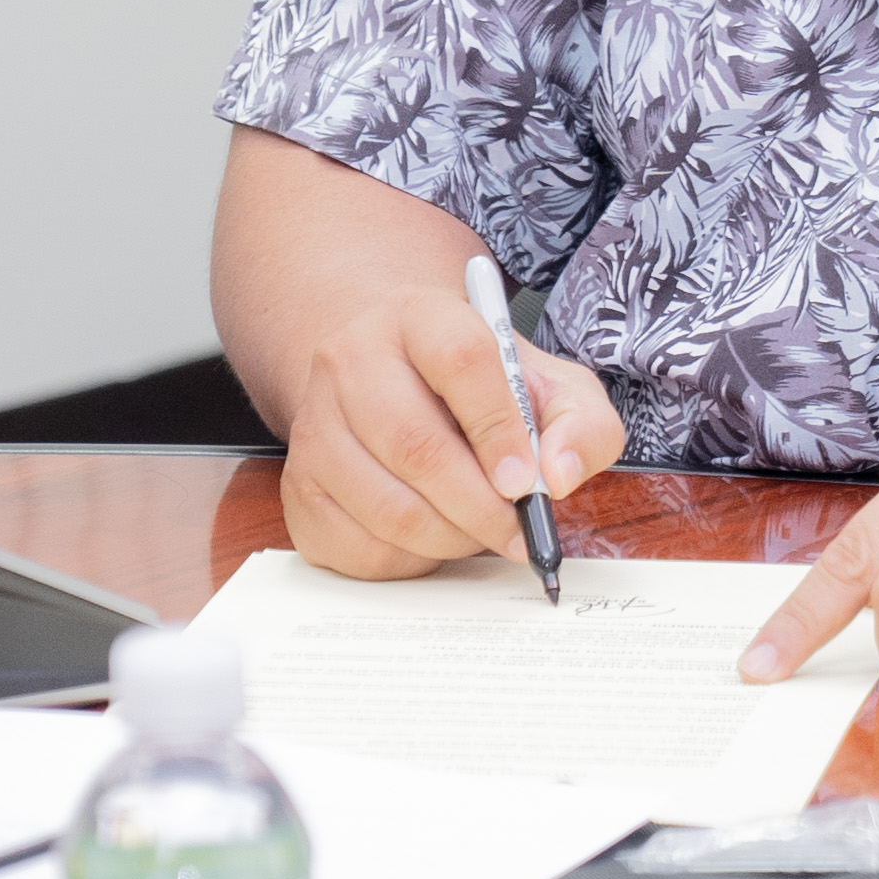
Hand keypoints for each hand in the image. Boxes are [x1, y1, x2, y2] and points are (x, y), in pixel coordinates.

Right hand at [275, 279, 628, 580]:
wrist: (396, 379)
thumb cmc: (482, 387)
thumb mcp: (548, 385)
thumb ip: (580, 424)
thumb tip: (558, 476)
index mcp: (420, 317)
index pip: (460, 360)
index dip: (498, 428)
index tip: (527, 481)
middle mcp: (352, 360)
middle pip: (413, 443)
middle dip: (478, 506)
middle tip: (518, 532)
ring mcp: (315, 424)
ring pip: (383, 503)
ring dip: (448, 538)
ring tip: (482, 533)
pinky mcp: (298, 485)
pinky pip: (354, 545)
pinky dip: (408, 560)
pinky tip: (435, 539)